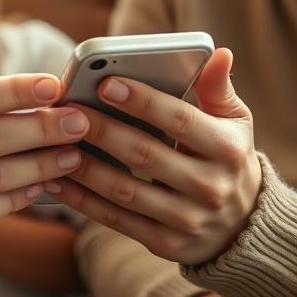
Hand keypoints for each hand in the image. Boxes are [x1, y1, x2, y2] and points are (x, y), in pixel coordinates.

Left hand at [44, 48, 261, 264]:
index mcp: (227, 150)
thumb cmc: (227, 159)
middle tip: (67, 110)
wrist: (244, 228)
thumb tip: (219, 53)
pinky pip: (116, 220)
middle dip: (102, 130)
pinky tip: (56, 180)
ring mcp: (188, 220)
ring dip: (84, 167)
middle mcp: (210, 188)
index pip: (180, 120)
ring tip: (53, 143)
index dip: (142, 101)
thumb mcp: (234, 122)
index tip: (104, 83)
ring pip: (125, 191)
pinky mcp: (165, 244)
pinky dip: (82, 201)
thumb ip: (218, 88)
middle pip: (145, 155)